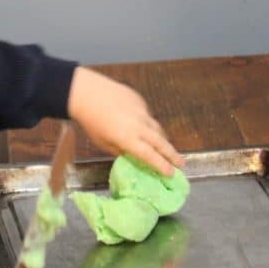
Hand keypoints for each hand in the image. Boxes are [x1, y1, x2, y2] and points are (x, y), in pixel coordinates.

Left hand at [68, 67, 184, 175]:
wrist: (87, 93)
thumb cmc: (91, 122)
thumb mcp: (103, 143)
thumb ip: (120, 150)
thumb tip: (133, 155)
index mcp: (128, 139)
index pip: (150, 156)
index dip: (162, 166)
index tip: (172, 174)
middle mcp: (139, 126)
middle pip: (161, 143)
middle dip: (173, 155)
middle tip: (181, 165)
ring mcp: (142, 112)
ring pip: (158, 128)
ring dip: (164, 140)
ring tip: (167, 149)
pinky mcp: (140, 101)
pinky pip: (148, 116)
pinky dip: (149, 124)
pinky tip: (144, 127)